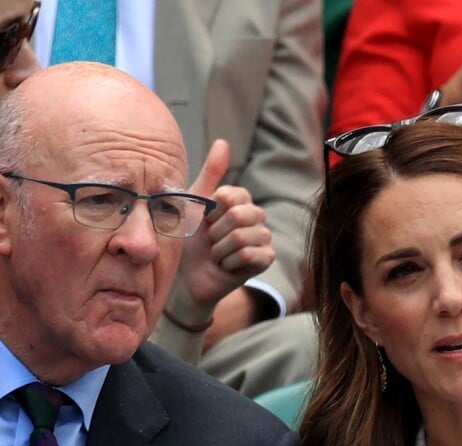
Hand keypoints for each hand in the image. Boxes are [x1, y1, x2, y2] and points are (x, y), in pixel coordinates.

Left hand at [176, 139, 275, 323]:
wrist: (186, 276)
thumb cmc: (188, 239)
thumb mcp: (194, 204)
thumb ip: (211, 173)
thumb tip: (223, 142)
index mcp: (240, 199)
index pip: (232, 196)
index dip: (213, 211)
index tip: (205, 221)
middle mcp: (256, 216)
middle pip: (240, 215)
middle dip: (216, 232)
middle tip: (210, 241)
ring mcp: (263, 238)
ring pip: (243, 236)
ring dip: (221, 249)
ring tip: (217, 255)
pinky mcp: (265, 259)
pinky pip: (249, 255)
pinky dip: (230, 262)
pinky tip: (226, 266)